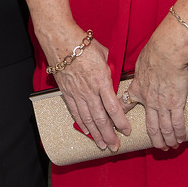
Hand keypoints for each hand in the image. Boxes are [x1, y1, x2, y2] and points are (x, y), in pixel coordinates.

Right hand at [49, 35, 130, 151]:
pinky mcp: (66, 92)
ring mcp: (76, 93)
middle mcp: (89, 91)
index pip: (114, 107)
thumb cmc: (82, 44)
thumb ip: (110, 69)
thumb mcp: (104, 55)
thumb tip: (114, 76)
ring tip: (102, 145)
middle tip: (116, 146)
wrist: (60, 40)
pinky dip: (82, 123)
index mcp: (101, 81)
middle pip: (101, 118)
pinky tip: (86, 131)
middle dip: (109, 134)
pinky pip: (75, 112)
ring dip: (96, 134)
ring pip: (88, 119)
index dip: (121, 122)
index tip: (127, 131)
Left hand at [124, 42, 187, 150]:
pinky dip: (179, 133)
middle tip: (158, 147)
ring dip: (168, 140)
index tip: (123, 128)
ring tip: (171, 147)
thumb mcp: (138, 64)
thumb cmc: (153, 53)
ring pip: (164, 128)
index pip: (126, 105)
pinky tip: (181, 139)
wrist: (165, 53)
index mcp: (137, 90)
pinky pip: (177, 123)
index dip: (123, 117)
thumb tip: (142, 70)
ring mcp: (162, 104)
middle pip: (150, 126)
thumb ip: (140, 72)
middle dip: (154, 139)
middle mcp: (148, 101)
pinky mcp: (176, 103)